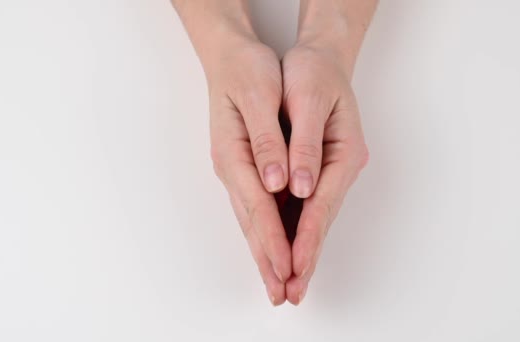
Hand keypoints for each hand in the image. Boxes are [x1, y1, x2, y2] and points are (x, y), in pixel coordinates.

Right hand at [207, 37, 291, 304]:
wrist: (231, 56)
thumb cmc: (247, 71)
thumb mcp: (258, 96)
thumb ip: (267, 142)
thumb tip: (276, 183)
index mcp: (235, 154)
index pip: (259, 206)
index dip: (275, 240)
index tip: (287, 268)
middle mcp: (232, 168)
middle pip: (252, 222)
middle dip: (268, 260)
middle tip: (280, 293)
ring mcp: (236, 171)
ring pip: (252, 220)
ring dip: (265, 253)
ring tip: (277, 282)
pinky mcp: (245, 168)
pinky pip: (255, 208)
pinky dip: (264, 232)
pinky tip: (272, 247)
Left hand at [281, 44, 368, 303]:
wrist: (321, 57)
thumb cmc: (314, 72)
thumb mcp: (308, 99)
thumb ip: (304, 146)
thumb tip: (299, 188)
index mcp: (343, 153)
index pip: (321, 205)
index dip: (305, 237)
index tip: (293, 265)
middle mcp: (339, 168)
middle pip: (320, 220)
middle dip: (305, 256)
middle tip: (292, 291)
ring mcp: (329, 171)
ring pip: (312, 218)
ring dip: (300, 250)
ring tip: (288, 282)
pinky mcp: (315, 170)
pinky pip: (303, 205)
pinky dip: (293, 229)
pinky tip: (283, 248)